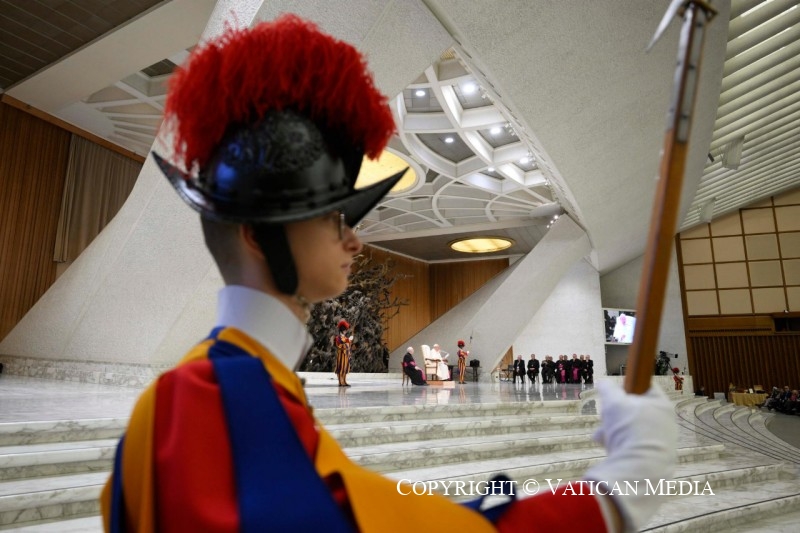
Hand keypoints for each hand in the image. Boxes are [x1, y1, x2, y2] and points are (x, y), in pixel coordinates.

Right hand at [584, 382, 676, 530]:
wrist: (640, 467)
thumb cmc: (629, 427)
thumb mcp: (613, 401)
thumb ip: (608, 389)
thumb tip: (603, 382)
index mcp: (661, 404)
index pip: (645, 387)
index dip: (627, 388)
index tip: (613, 394)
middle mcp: (665, 421)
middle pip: (635, 410)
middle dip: (614, 413)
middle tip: (604, 417)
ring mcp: (662, 441)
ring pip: (632, 429)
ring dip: (614, 430)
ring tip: (600, 437)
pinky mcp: (655, 458)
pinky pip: (634, 445)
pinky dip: (621, 445)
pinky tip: (608, 448)